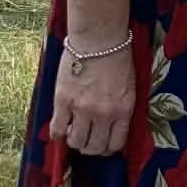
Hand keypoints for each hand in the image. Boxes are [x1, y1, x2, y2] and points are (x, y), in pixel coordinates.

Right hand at [49, 40, 135, 156]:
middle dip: (90, 148)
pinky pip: (57, 129)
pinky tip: (60, 127)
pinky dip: (58, 133)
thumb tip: (112, 126)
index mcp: (123, 110)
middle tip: (86, 140)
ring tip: (73, 133)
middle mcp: (104, 114)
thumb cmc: (117, 57)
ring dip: (74, 141)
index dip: (107, 148)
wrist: (99, 38)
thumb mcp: (129, 86)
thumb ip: (121, 108)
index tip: (102, 144)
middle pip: (94, 147)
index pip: (115, 144)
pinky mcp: (64, 101)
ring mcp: (83, 109)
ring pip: (76, 142)